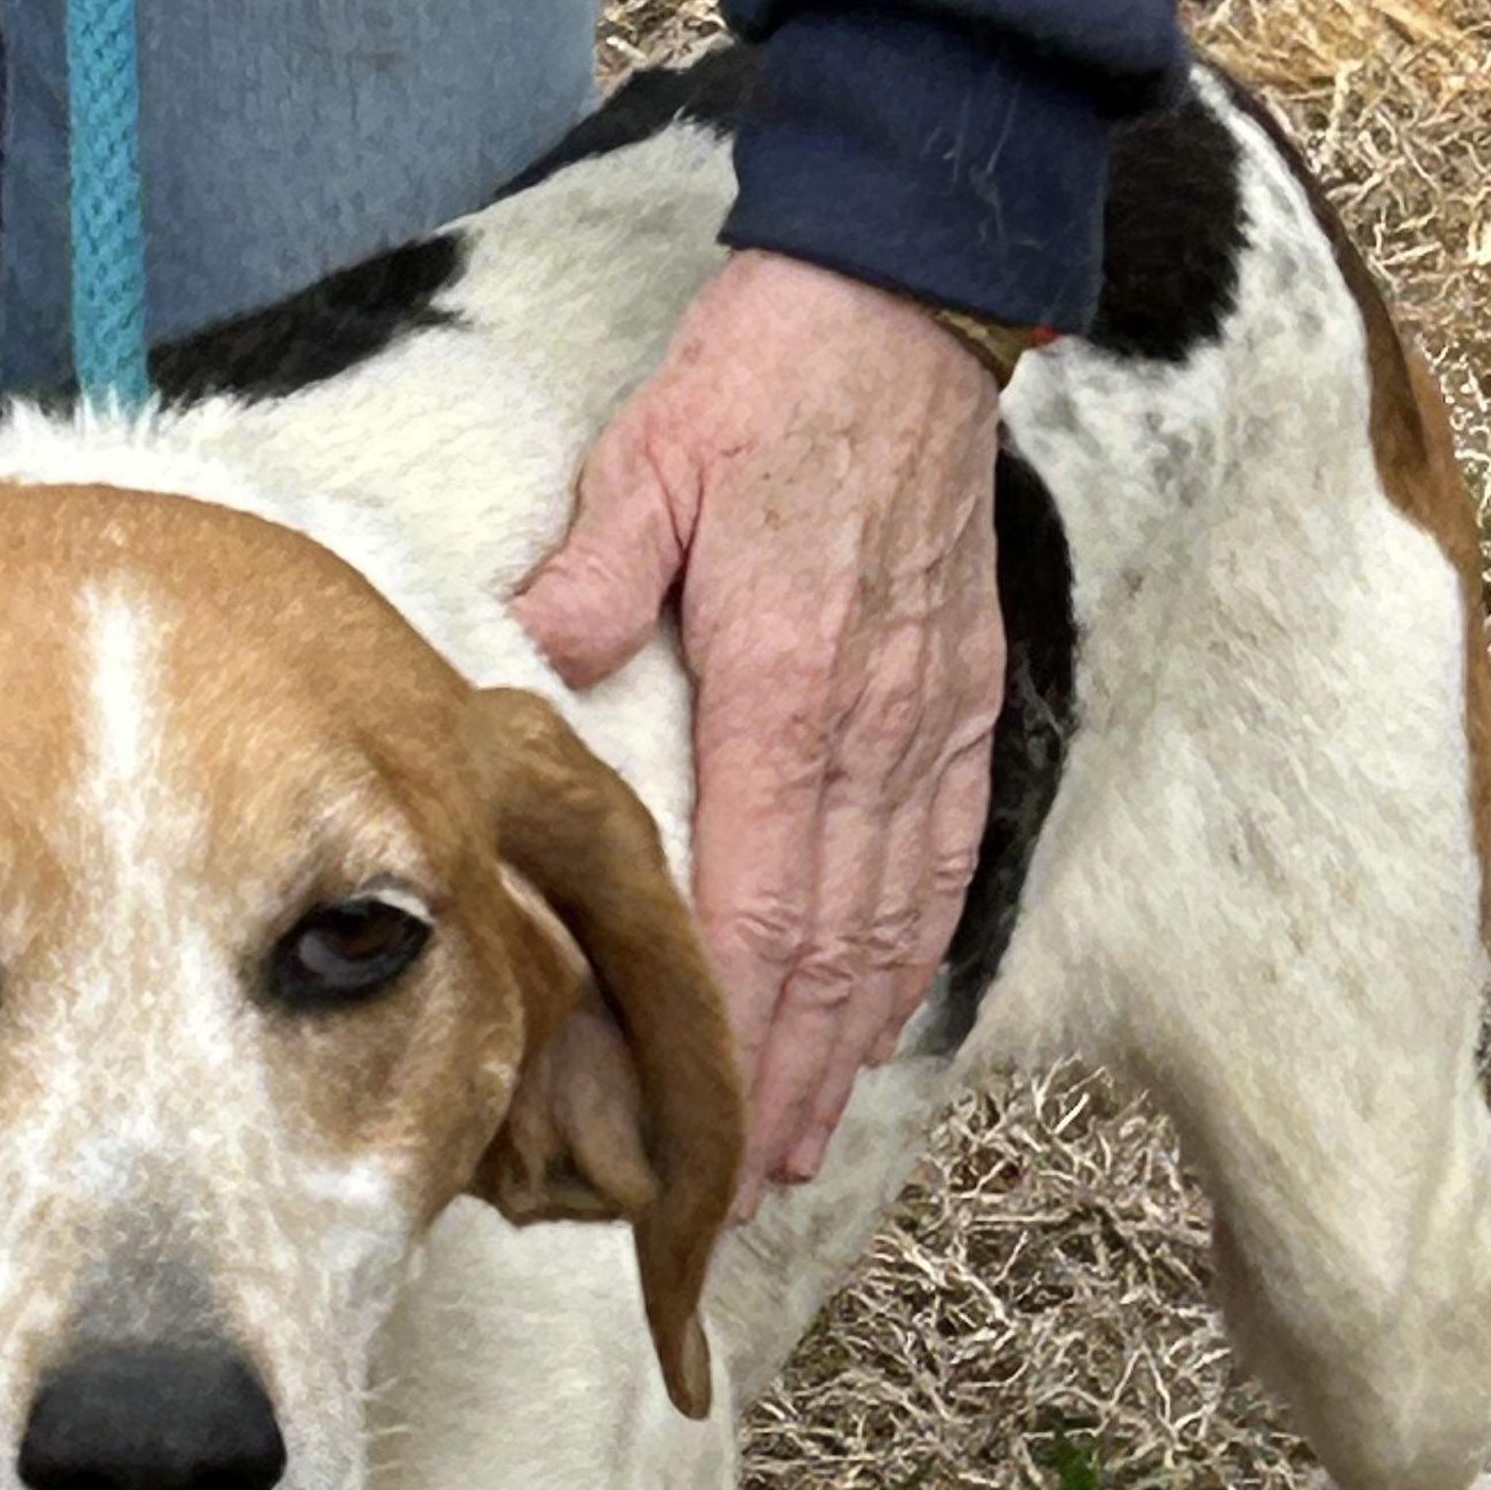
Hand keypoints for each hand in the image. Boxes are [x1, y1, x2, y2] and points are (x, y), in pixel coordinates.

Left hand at [514, 251, 1004, 1215]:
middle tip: (730, 1186)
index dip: (729, 1028)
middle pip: (824, 949)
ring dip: (842, 1049)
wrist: (904, 302)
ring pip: (887, 928)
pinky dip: (905, 967)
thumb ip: (593, 577)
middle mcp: (864, 728)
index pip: (755, 898)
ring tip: (795, 1148)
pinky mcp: (955, 709)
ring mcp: (922, 725)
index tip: (691, 1118)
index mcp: (782, 683)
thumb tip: (535, 669)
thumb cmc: (765, 383)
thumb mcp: (652, 460)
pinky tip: (874, 1032)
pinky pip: (937, 867)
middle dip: (777, 1081)